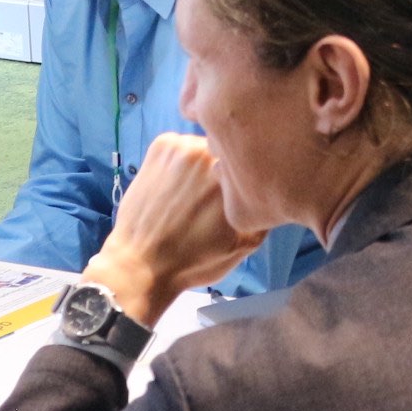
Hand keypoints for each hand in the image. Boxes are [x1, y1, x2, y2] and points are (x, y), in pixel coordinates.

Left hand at [81, 136, 260, 326]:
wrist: (141, 265)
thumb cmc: (194, 260)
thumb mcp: (244, 245)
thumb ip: (264, 213)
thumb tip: (270, 191)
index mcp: (236, 176)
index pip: (252, 163)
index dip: (246, 177)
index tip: (236, 194)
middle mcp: (212, 153)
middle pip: (228, 151)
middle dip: (223, 168)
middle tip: (211, 196)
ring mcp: (184, 145)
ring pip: (204, 146)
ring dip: (201, 163)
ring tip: (189, 193)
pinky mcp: (161, 145)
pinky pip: (180, 145)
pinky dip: (178, 160)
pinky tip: (173, 186)